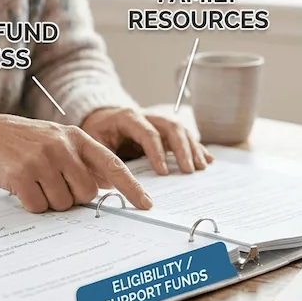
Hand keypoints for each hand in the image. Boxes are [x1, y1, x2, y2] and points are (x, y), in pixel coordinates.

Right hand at [0, 114, 152, 212]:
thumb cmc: (26, 143)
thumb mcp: (58, 141)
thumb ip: (82, 161)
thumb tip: (108, 188)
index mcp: (76, 138)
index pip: (112, 165)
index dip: (131, 187)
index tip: (146, 204)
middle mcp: (62, 147)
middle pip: (86, 194)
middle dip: (72, 197)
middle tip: (52, 183)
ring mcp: (42, 160)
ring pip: (62, 203)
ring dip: (49, 200)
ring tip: (34, 180)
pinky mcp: (21, 175)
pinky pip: (38, 206)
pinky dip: (31, 203)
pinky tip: (21, 186)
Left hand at [81, 107, 212, 174]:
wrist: (99, 118)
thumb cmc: (96, 132)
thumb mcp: (94, 144)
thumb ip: (105, 160)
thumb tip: (115, 184)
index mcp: (127, 118)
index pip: (147, 133)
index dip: (156, 152)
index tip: (163, 172)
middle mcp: (146, 116)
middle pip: (170, 127)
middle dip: (181, 149)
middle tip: (188, 170)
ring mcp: (157, 121)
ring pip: (180, 130)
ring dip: (192, 148)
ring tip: (201, 167)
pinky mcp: (163, 130)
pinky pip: (183, 136)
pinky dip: (195, 147)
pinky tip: (207, 159)